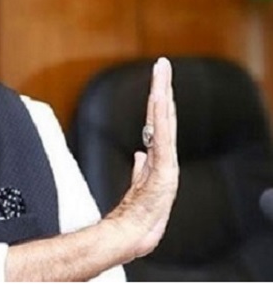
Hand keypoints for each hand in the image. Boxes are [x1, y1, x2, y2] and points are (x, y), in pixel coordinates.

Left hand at [105, 57, 178, 259]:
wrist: (134, 233)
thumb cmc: (139, 213)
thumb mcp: (139, 184)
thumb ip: (141, 167)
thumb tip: (140, 155)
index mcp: (157, 156)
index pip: (158, 121)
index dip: (159, 99)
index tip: (158, 79)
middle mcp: (164, 156)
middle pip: (164, 115)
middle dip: (163, 89)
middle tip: (162, 66)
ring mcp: (165, 163)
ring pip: (164, 123)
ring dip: (162, 98)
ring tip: (161, 76)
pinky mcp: (164, 172)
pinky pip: (163, 140)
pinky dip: (161, 121)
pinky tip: (159, 105)